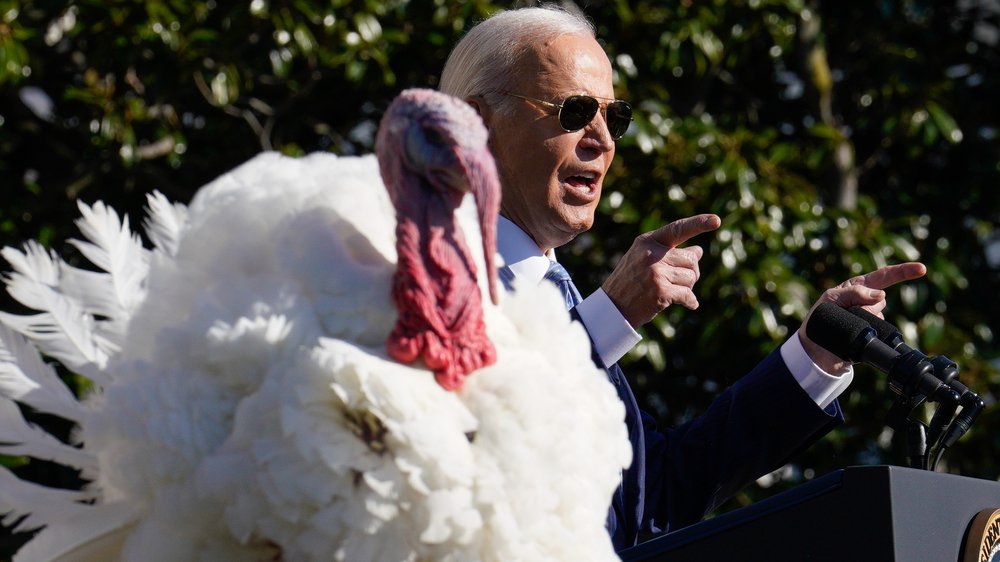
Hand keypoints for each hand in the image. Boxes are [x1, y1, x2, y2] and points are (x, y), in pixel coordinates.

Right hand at [601, 214, 721, 327]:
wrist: (613, 306)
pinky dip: (690, 301)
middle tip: (678, 280)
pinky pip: (688, 294)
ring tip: (671, 291)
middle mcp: (652, 254)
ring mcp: (656, 273)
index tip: (716, 221)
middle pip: (691, 260)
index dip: (698, 223)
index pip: (677, 229)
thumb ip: (670, 252)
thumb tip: (698, 251)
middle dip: (691, 271)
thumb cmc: (631, 280)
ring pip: (691, 278)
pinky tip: (688, 303)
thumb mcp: (645, 258)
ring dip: (687, 287)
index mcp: (648, 241)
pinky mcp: (661, 292)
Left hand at [797, 262, 927, 372]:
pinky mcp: (873, 331)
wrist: (818, 347)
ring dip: (864, 319)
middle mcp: (868, 299)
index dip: (904, 271)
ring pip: (879, 316)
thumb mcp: (831, 298)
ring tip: (847, 323)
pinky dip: (869, 332)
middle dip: (865, 306)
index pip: (884, 275)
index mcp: (859, 286)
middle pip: (881, 300)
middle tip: (846, 311)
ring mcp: (872, 316)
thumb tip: (881, 294)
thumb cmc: (821, 317)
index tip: (921, 269)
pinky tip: (856, 334)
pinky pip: (880, 331)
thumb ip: (854, 292)